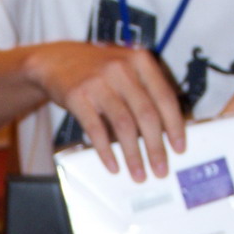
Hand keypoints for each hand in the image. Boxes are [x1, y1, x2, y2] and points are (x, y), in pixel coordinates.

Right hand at [25, 40, 185, 180]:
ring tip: (138, 173)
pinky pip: (96, 130)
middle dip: (156, 147)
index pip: (165, 97)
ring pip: (124, 125)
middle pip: (146, 114)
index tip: (179, 148)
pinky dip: (106, 151)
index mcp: (140, 60)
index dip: (174, 126)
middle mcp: (121, 69)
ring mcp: (98, 82)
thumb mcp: (124, 69)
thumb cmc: (95, 70)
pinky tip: (113, 165)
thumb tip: (164, 131)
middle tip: (160, 168)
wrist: (54, 60)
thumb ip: (144, 91)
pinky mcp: (77, 96)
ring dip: (133, 155)